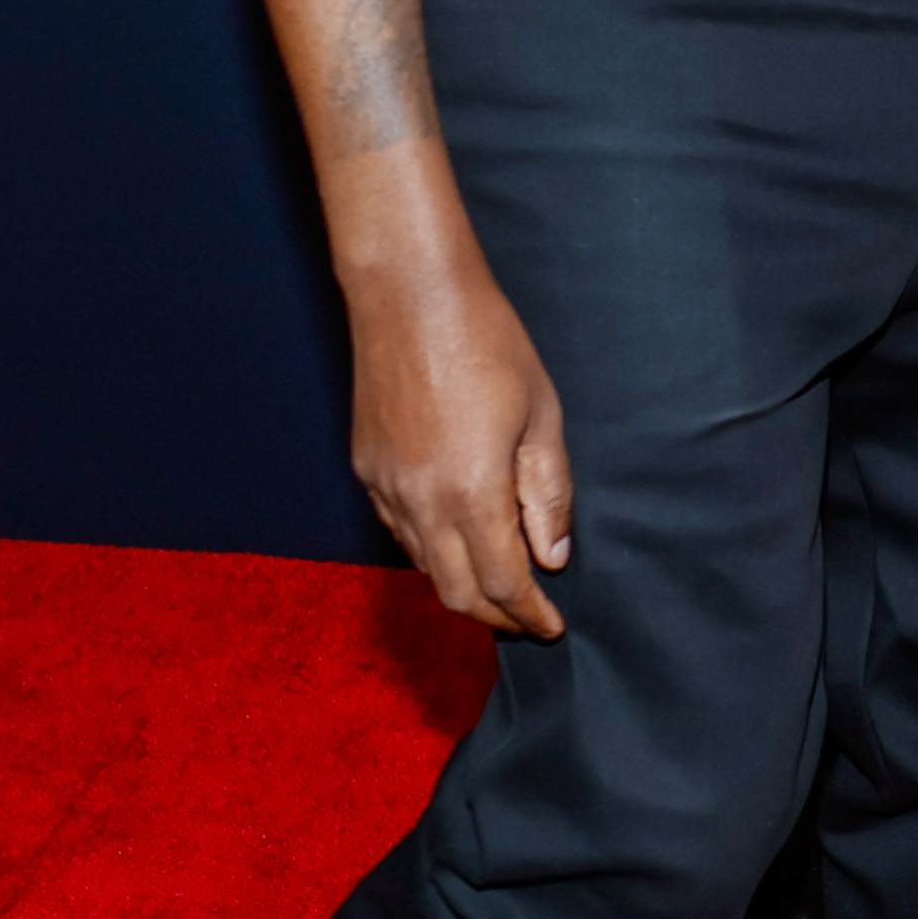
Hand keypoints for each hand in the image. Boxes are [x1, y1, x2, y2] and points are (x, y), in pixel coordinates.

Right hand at [348, 253, 573, 638]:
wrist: (409, 293)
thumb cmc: (486, 341)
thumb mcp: (541, 416)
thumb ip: (547, 494)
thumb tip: (552, 555)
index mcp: (471, 491)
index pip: (502, 582)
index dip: (530, 613)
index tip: (551, 625)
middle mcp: (420, 501)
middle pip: (456, 592)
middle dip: (496, 615)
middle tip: (528, 616)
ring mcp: (385, 487)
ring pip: (422, 566)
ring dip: (461, 583)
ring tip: (498, 579)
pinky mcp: (365, 469)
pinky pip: (398, 532)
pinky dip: (430, 549)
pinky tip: (456, 535)